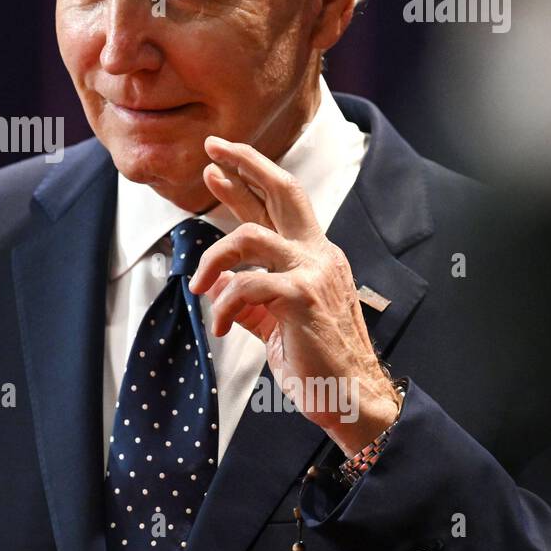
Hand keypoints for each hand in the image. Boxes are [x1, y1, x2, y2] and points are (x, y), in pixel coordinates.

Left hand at [187, 136, 399, 455]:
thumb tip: (216, 285)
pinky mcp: (303, 297)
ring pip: (249, 237)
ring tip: (197, 285)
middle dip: (246, 164)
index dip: (248, 180)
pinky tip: (218, 326)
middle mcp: (317, 254)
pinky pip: (246, 285)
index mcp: (313, 257)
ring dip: (212, 258)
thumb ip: (248, 300)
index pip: (279, 206)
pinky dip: (223, 305)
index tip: (217, 163)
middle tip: (211, 152)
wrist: (352, 398)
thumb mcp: (274, 324)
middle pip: (283, 191)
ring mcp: (313, 272)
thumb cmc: (316, 363)